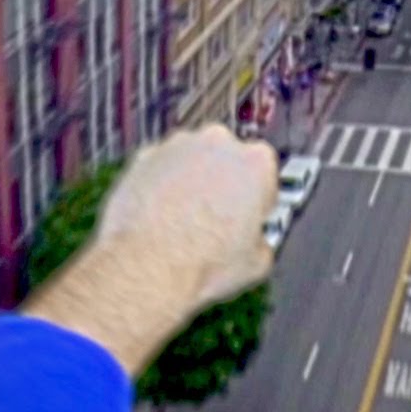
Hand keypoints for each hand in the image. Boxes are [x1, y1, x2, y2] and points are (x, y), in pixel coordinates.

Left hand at [25, 124, 277, 371]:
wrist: (147, 267)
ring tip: (185, 223)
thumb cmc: (200, 262)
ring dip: (192, 182)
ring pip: (192, 160)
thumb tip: (254, 244)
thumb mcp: (256, 263)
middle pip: (228, 160)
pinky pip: (160, 168)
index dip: (257, 201)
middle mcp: (219, 144)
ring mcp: (179, 146)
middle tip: (217, 221)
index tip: (249, 218)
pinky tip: (161, 218)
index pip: (266, 175)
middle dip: (224, 185)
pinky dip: (161, 185)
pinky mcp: (145, 157)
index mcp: (257, 162)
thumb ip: (262, 240)